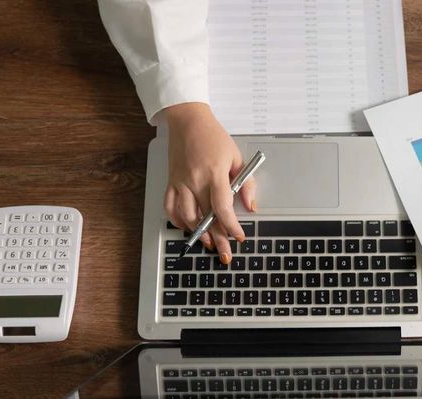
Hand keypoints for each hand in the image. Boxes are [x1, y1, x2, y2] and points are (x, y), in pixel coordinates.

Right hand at [163, 103, 256, 263]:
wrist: (188, 121)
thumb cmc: (214, 137)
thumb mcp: (237, 157)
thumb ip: (246, 183)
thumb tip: (251, 206)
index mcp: (214, 174)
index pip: (223, 207)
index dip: (231, 226)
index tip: (239, 237)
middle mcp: (195, 181)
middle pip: (206, 217)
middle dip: (218, 239)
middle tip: (226, 255)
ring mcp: (180, 182)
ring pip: (187, 216)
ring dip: (198, 233)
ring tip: (209, 244)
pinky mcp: (171, 182)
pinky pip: (170, 207)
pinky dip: (177, 221)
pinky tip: (187, 228)